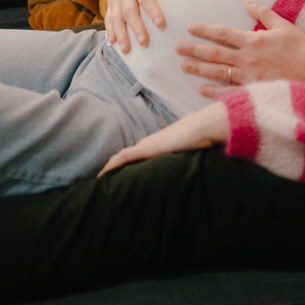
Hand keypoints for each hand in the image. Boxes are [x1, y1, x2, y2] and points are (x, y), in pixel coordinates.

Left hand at [98, 102, 229, 174]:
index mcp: (160, 142)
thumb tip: (197, 162)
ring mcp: (148, 144)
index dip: (130, 161)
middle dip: (118, 164)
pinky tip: (104, 172)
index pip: (140, 152)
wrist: (203, 126)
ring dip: (112, 165)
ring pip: (123, 156)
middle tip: (107, 177)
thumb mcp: (194, 149)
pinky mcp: (147, 149)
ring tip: (102, 177)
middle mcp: (151, 142)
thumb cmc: (202, 136)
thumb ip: (190, 155)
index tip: (122, 171)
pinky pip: (125, 157)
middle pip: (129, 154)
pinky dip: (113, 164)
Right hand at [104, 0, 194, 52]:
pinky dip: (110, 29)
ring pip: (116, 15)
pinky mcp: (112, 0)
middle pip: (129, 9)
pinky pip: (109, 16)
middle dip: (136, 27)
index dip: (152, 10)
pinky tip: (113, 43)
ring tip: (126, 50)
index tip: (161, 24)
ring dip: (120, 33)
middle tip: (145, 43)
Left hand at [175, 0, 304, 92]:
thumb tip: (248, 1)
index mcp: (253, 41)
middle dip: (194, 49)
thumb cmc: (303, 49)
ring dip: (199, 69)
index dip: (205, 29)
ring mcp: (249, 78)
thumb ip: (264, 14)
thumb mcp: (284, 26)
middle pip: (214, 53)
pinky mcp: (253, 93)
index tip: (190, 27)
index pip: (223, 33)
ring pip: (218, 72)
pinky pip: (229, 93)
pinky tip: (201, 90)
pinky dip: (214, 93)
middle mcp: (247, 59)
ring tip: (183, 65)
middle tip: (176, 47)